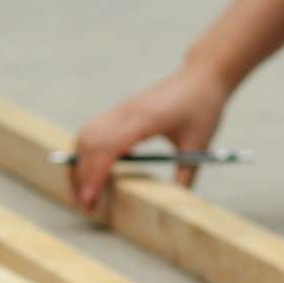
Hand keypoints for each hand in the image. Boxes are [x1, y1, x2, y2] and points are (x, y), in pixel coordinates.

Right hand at [71, 61, 231, 208]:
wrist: (202, 76)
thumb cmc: (203, 107)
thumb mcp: (199, 146)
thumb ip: (185, 177)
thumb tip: (176, 206)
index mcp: (145, 119)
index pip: (108, 147)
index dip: (94, 174)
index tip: (90, 199)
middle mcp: (127, 112)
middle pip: (88, 142)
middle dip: (81, 175)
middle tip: (86, 204)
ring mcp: (121, 109)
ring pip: (86, 134)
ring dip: (80, 162)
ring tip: (86, 190)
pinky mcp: (121, 110)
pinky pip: (94, 129)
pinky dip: (89, 150)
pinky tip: (102, 168)